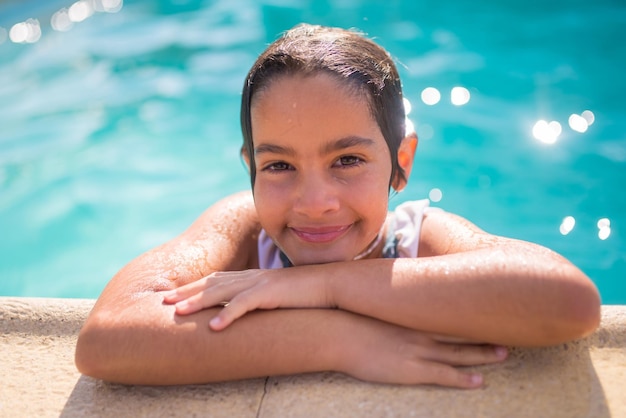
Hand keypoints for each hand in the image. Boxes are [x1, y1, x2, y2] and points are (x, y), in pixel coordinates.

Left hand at [162, 268, 330, 330]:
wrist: (329, 283)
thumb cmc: (304, 292)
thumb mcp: (276, 295)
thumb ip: (259, 299)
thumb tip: (245, 310)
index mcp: (251, 276)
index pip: (215, 280)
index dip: (192, 288)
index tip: (173, 296)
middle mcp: (251, 276)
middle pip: (211, 284)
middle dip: (186, 293)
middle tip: (164, 302)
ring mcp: (259, 283)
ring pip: (221, 292)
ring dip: (198, 303)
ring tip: (178, 313)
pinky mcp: (270, 293)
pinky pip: (244, 305)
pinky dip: (228, 315)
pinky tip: (214, 328)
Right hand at [337, 313, 507, 388]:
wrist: (338, 333)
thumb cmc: (350, 317)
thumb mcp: (371, 302)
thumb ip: (386, 299)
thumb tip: (390, 290)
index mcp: (411, 313)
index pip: (448, 309)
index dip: (470, 310)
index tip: (488, 304)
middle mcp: (421, 330)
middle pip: (460, 330)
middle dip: (485, 331)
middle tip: (509, 330)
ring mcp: (418, 350)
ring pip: (459, 352)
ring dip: (483, 354)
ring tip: (504, 354)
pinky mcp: (412, 370)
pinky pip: (444, 376)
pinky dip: (463, 379)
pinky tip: (479, 382)